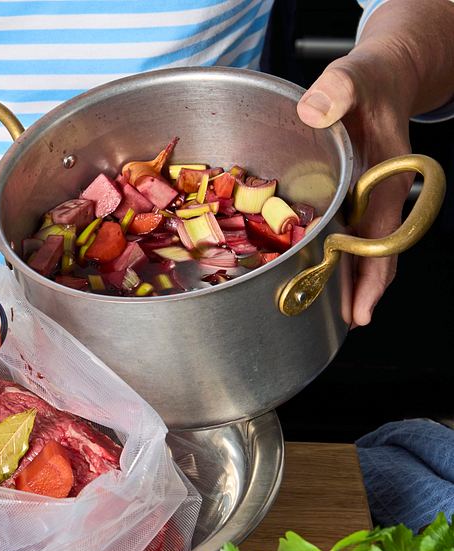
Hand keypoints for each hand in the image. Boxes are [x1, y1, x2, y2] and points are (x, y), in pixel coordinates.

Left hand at [296, 39, 413, 326]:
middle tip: (346, 324)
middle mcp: (378, 195)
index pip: (382, 237)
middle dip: (361, 290)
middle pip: (375, 253)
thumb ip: (337, 89)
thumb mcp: (352, 77)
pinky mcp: (351, 197)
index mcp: (385, 177)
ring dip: (349, 280)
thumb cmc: (370, 79)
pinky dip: (338, 257)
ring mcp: (365, 199)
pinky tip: (321, 274)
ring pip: (361, 248)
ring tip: (334, 314)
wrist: (383, 76)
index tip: (361, 308)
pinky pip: (347, 233)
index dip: (371, 275)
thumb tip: (317, 110)